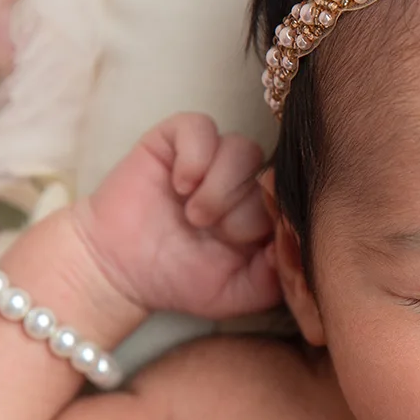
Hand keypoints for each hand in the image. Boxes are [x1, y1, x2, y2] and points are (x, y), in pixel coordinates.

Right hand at [68, 112, 280, 319]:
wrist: (118, 271)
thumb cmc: (179, 280)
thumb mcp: (242, 292)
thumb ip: (281, 272)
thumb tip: (302, 239)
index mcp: (262, 212)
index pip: (291, 199)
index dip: (273, 221)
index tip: (246, 246)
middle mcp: (241, 181)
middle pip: (268, 174)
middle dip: (242, 213)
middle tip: (211, 234)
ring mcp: (210, 158)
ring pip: (242, 149)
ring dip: (220, 188)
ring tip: (194, 215)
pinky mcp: (175, 140)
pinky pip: (201, 127)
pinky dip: (195, 157)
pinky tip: (180, 186)